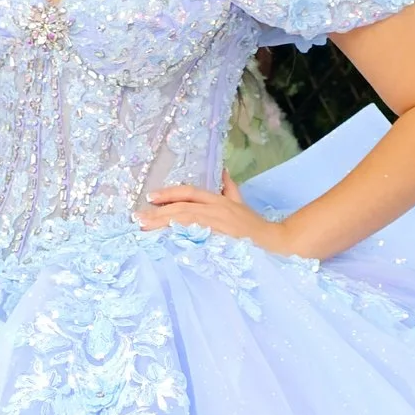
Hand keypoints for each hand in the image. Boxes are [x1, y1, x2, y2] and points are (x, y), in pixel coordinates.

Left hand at [138, 171, 289, 250]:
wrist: (276, 243)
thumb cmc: (255, 227)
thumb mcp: (240, 204)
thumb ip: (229, 188)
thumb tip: (223, 170)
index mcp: (219, 200)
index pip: (189, 192)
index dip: (169, 193)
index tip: (150, 197)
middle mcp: (217, 210)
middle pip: (182, 207)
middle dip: (158, 212)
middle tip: (137, 217)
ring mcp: (218, 225)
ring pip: (185, 220)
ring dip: (163, 223)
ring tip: (144, 227)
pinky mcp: (221, 241)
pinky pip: (196, 237)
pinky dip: (179, 237)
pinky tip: (164, 240)